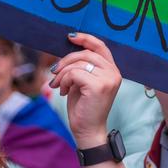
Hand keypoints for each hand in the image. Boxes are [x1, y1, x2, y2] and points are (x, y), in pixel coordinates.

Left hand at [49, 33, 121, 147]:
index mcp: (112, 70)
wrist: (88, 131)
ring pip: (78, 63)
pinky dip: (64, 81)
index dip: (85, 38)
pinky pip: (74, 73)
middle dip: (66, 60)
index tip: (69, 36)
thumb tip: (68, 49)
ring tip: (58, 85)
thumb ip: (81, 66)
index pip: (100, 47)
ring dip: (63, 73)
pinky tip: (62, 91)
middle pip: (86, 53)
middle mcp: (114, 73)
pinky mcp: (98, 86)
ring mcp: (108, 79)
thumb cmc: (83, 107)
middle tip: (54, 72)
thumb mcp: (82, 82)